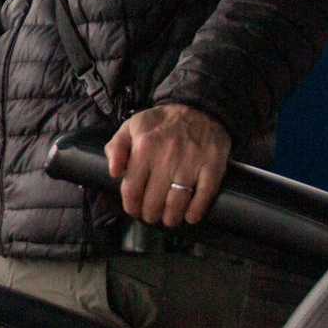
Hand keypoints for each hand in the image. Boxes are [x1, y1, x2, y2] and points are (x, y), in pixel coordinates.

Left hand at [105, 104, 231, 227]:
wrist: (199, 108)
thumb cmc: (162, 122)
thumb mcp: (132, 126)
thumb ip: (116, 147)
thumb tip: (114, 172)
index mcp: (144, 147)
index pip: (132, 189)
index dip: (131, 205)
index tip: (134, 210)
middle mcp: (167, 156)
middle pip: (154, 201)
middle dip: (150, 214)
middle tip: (151, 215)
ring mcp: (191, 162)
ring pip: (177, 203)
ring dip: (171, 217)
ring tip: (169, 218)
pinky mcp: (212, 165)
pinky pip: (204, 195)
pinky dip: (196, 210)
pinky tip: (190, 215)